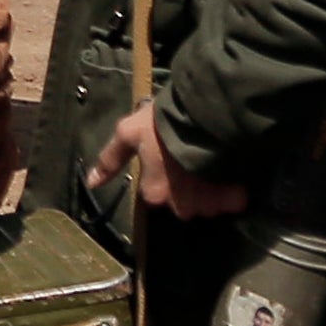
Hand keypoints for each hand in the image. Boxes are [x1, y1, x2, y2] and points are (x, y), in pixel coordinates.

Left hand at [94, 103, 246, 220]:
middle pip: (183, 200)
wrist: (204, 118)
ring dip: (210, 186)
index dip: (161, 171)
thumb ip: (111, 160)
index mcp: (154, 193)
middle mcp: (180, 207)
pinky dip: (232, 189)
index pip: (155, 191)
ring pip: (208, 202)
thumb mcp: (129, 134)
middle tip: (189, 156)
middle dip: (187, 184)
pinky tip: (230, 168)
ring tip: (210, 159)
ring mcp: (208, 206)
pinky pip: (233, 199)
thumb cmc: (162, 125)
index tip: (167, 154)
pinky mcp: (233, 200)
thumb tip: (91, 182)